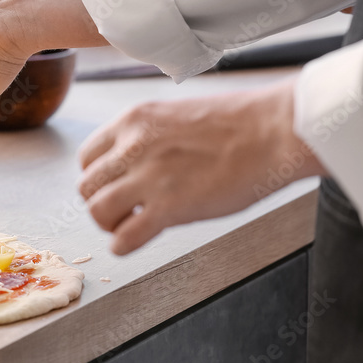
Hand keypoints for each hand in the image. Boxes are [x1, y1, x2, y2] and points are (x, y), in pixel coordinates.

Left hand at [77, 79, 325, 254]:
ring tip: (131, 225)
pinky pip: (124, 238)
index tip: (115, 187)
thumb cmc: (238, 124)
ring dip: (110, 225)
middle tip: (124, 210)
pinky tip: (134, 243)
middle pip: (86, 187)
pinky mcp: (170, 207)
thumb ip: (145, 140)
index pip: (86, 158)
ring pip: (97, 211)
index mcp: (133, 121)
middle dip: (101, 202)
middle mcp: (133, 147)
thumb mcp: (174, 116)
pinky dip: (122, 246)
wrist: (276, 130)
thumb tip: (131, 167)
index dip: (98, 178)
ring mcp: (150, 177)